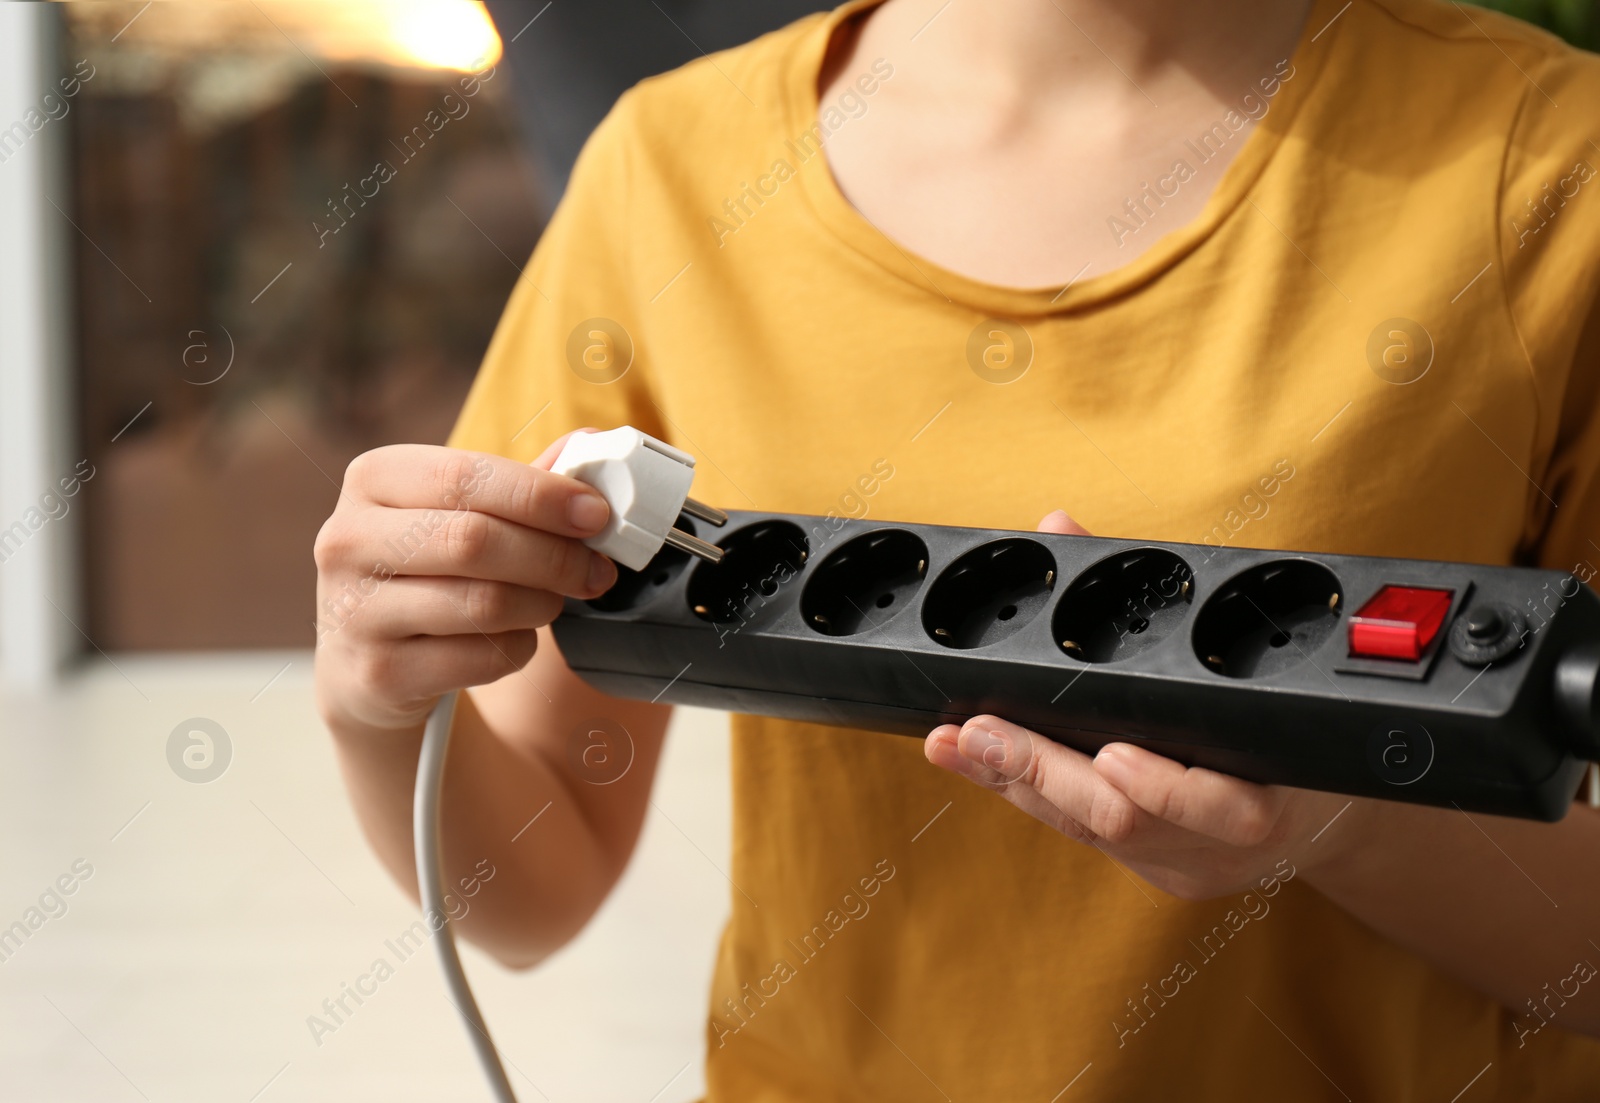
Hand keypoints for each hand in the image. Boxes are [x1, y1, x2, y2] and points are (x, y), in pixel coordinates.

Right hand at [313, 432, 617, 732]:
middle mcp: (349, 540)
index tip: (596, 514)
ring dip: (541, 603)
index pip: (466, 476)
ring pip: (484, 603)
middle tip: (596, 569)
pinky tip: (514, 638)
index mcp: (372, 480)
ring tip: (552, 601)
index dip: (541, 495)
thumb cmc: (425, 571)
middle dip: (554, 555)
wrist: (363, 664)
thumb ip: (521, 483)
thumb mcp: (457, 513)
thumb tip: (593, 445)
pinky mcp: (379, 672)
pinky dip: (518, 648)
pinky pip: (482, 657)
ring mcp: (356, 610)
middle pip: (475, 540)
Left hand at [923, 509, 1352, 899]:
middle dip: (1046, 772)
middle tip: (981, 732)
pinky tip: (975, 763)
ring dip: (1017, 781)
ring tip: (957, 743)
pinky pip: (1079, 833)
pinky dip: (1024, 792)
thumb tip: (1062, 527)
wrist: (1331, 812)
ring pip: (1093, 831)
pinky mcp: (1155, 871)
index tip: (1111, 754)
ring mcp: (1186, 863)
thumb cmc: (1285, 721)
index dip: (1162, 784)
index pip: (1221, 804)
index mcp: (1276, 793)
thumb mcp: (1244, 656)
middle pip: (1129, 821)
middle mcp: (1227, 841)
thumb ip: (1147, 590)